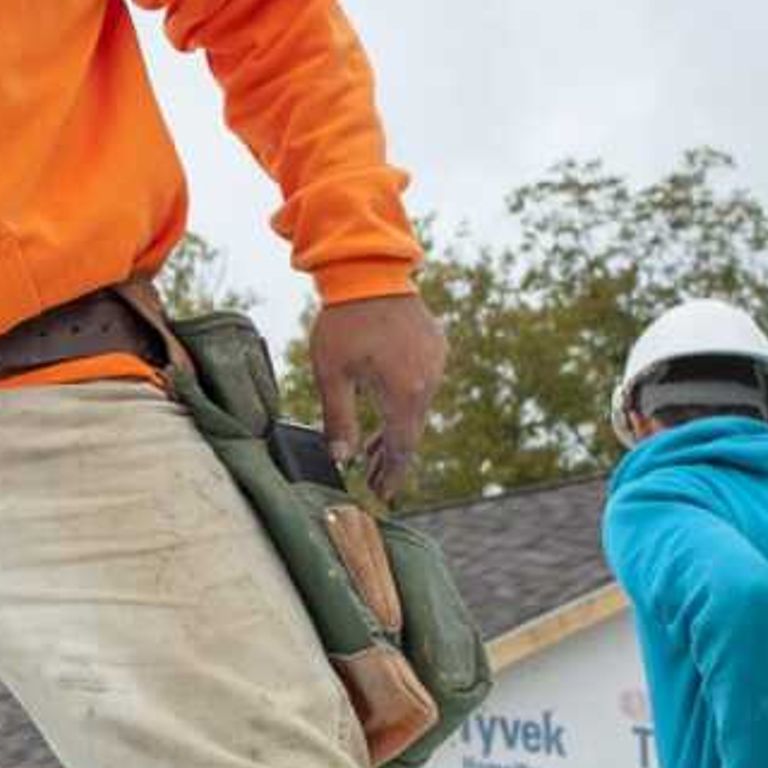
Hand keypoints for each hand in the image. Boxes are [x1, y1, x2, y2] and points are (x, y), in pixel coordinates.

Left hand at [309, 292, 445, 503]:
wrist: (369, 271)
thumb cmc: (343, 323)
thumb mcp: (331, 375)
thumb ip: (338, 420)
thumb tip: (341, 460)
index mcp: (405, 393)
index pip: (401, 449)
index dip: (390, 476)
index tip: (380, 496)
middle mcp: (429, 381)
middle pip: (411, 432)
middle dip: (389, 458)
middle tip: (372, 481)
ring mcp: (435, 362)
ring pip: (416, 408)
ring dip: (395, 429)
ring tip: (371, 451)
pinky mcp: (435, 346)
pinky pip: (422, 384)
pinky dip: (404, 402)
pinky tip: (387, 407)